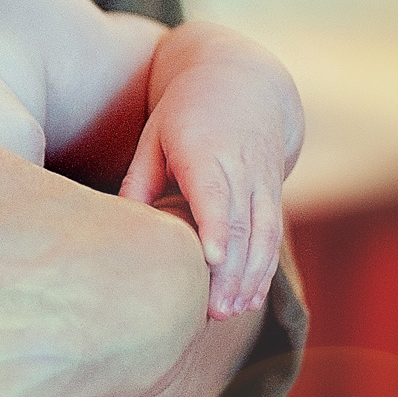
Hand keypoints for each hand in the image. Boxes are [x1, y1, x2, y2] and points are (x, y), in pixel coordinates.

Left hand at [121, 22, 299, 319]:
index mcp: (207, 150)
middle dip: (231, 270)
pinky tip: (248, 300)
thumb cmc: (184, 113)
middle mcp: (242, 168)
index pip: (214, 192)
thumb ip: (139, 180)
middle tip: (214, 311)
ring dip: (250, 278)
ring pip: (264, 237)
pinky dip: (263, 271)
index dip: (215, 226)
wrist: (244, 85)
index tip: (210, 259)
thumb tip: (124, 226)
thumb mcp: (154, 136)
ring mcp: (263, 183)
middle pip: (242, 225)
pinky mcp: (273, 195)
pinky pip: (272, 238)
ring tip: (229, 312)